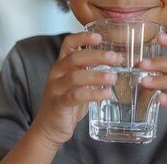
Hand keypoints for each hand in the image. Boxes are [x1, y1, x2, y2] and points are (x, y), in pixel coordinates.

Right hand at [31, 32, 119, 146]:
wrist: (49, 128)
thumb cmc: (68, 103)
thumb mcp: (79, 83)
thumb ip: (91, 71)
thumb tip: (117, 60)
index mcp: (62, 65)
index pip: (68, 43)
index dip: (82, 37)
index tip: (99, 37)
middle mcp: (56, 73)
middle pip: (75, 57)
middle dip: (96, 56)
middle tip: (115, 58)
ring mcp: (56, 89)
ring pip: (76, 76)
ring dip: (97, 76)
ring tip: (113, 78)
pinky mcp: (58, 104)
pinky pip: (76, 96)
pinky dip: (93, 94)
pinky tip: (106, 94)